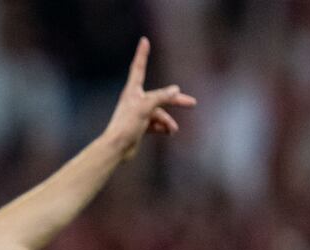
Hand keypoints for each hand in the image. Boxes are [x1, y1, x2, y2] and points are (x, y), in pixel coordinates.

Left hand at [102, 37, 197, 160]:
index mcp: (133, 91)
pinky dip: (163, 127)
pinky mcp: (140, 126)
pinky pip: (156, 124)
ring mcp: (138, 113)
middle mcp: (135, 100)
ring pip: (160, 112)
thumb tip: (175, 90)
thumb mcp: (146, 107)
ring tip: (173, 129)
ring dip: (168, 120)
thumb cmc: (127, 125)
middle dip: (175, 100)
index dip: (142, 54)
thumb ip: (161, 97)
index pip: (139, 67)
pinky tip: (169, 132)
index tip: (144, 41)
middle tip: (192, 103)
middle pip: (160, 96)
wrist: (116, 148)